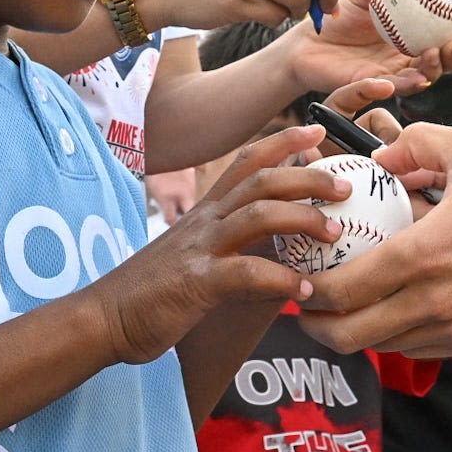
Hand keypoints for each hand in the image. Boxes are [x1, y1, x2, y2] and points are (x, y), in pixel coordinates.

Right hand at [90, 128, 342, 364]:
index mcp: (206, 212)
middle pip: (262, 180)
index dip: (283, 142)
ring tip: (336, 234)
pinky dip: (280, 280)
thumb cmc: (153, 291)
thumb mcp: (195, 254)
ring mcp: (200, 249)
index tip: (318, 132)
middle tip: (347, 187)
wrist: (103, 319)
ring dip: (303, 219)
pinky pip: (245, 273)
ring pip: (258, 214)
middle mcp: (205, 221)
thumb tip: (282, 247)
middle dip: (309, 177)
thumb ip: (232, 243)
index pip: (247, 162)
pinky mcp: (196, 284)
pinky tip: (303, 292)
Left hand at [270, 3, 451, 104]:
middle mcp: (407, 59)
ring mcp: (392, 74)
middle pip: (443, 64)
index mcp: (412, 38)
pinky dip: (405, 84)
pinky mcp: (373, 86)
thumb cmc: (340, 18)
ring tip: (433, 54)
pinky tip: (414, 78)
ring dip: (434, 69)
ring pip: (423, 77)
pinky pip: (393, 87)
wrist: (309, 42)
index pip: (445, 41)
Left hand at [298, 126, 451, 357]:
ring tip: (351, 304)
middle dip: (316, 325)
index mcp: (423, 255)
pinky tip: (400, 306)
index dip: (305, 293)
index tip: (296, 278)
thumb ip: (414, 147)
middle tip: (307, 304)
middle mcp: (436, 303)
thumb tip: (379, 158)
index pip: (338, 293)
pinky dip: (399, 334)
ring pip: (384, 347)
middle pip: (348, 337)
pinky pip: (423, 348)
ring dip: (358, 331)